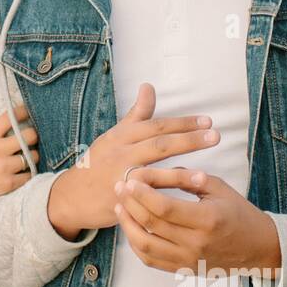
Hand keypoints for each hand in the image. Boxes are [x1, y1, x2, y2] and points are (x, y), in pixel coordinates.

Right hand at [0, 101, 39, 207]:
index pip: (9, 118)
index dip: (22, 111)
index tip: (26, 111)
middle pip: (28, 136)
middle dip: (32, 136)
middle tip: (31, 138)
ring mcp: (5, 168)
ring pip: (31, 156)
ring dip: (32, 156)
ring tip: (29, 157)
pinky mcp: (9, 184)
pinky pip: (28, 175)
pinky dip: (28, 173)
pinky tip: (24, 172)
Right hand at [47, 83, 218, 237]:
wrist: (72, 197)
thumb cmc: (99, 163)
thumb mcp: (114, 136)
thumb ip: (135, 115)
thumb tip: (149, 86)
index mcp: (121, 136)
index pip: (156, 125)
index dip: (182, 123)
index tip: (207, 121)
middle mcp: (120, 154)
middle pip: (158, 145)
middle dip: (188, 140)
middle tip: (215, 136)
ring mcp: (119, 178)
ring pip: (152, 173)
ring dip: (180, 175)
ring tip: (206, 175)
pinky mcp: (120, 200)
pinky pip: (144, 199)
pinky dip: (163, 198)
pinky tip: (182, 200)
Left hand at [112, 166, 281, 276]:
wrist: (259, 247)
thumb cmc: (238, 213)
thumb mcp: (217, 188)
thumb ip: (185, 178)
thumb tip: (153, 170)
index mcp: (208, 219)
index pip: (164, 207)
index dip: (142, 193)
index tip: (130, 179)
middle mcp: (197, 243)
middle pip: (152, 224)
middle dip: (130, 204)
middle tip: (119, 187)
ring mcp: (189, 259)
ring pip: (145, 245)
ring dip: (127, 225)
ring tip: (119, 207)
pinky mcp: (184, 270)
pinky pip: (150, 260)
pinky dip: (136, 244)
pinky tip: (130, 227)